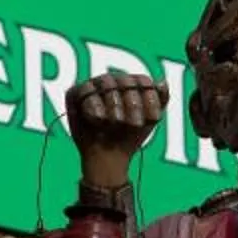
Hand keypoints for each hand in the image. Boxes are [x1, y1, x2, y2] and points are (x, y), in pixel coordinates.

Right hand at [66, 71, 164, 192]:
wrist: (108, 156)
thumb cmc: (129, 136)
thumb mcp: (149, 120)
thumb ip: (160, 100)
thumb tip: (162, 82)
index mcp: (131, 84)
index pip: (143, 81)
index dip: (150, 98)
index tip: (154, 118)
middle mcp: (112, 81)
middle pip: (125, 82)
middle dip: (133, 104)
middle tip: (136, 124)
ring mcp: (94, 86)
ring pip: (106, 84)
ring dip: (114, 103)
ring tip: (117, 122)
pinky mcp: (75, 94)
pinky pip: (84, 92)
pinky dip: (93, 105)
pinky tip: (100, 119)